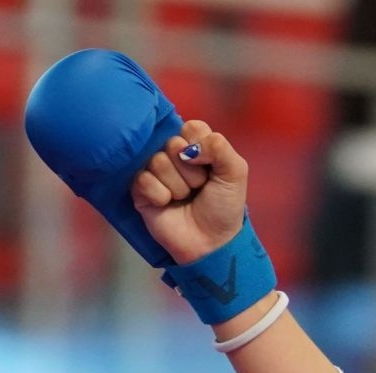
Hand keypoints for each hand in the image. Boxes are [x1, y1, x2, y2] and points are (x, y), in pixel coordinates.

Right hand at [131, 118, 248, 264]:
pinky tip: (167, 205)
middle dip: (190, 172)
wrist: (210, 243)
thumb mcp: (235, 173)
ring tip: (184, 199)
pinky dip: (160, 196)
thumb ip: (220, 147)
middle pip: (172, 144)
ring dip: (177, 186)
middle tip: (197, 189)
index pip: (191, 127)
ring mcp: (155, 170)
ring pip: (157, 162)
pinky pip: (143, 179)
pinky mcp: (139, 188)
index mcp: (196, 146)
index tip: (209, 168)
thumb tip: (188, 147)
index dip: (201, 148)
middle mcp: (173, 154)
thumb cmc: (223, 207)